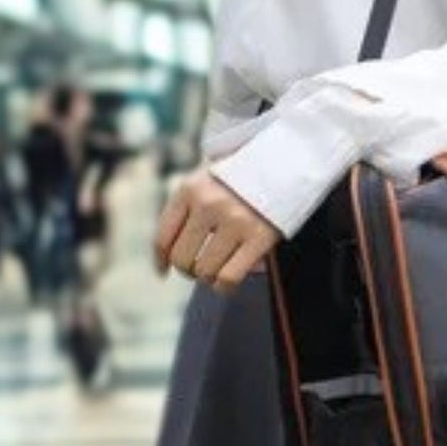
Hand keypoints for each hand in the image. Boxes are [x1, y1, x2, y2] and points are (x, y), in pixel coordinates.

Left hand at [153, 164, 283, 292]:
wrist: (286, 159)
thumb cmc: (241, 175)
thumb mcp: (206, 179)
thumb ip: (187, 209)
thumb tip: (167, 258)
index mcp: (190, 189)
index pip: (163, 237)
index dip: (160, 260)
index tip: (163, 271)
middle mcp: (208, 203)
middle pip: (182, 258)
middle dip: (188, 269)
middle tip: (199, 268)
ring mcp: (235, 220)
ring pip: (205, 271)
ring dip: (209, 277)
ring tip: (218, 269)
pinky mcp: (259, 236)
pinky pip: (229, 278)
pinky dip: (224, 286)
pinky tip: (227, 281)